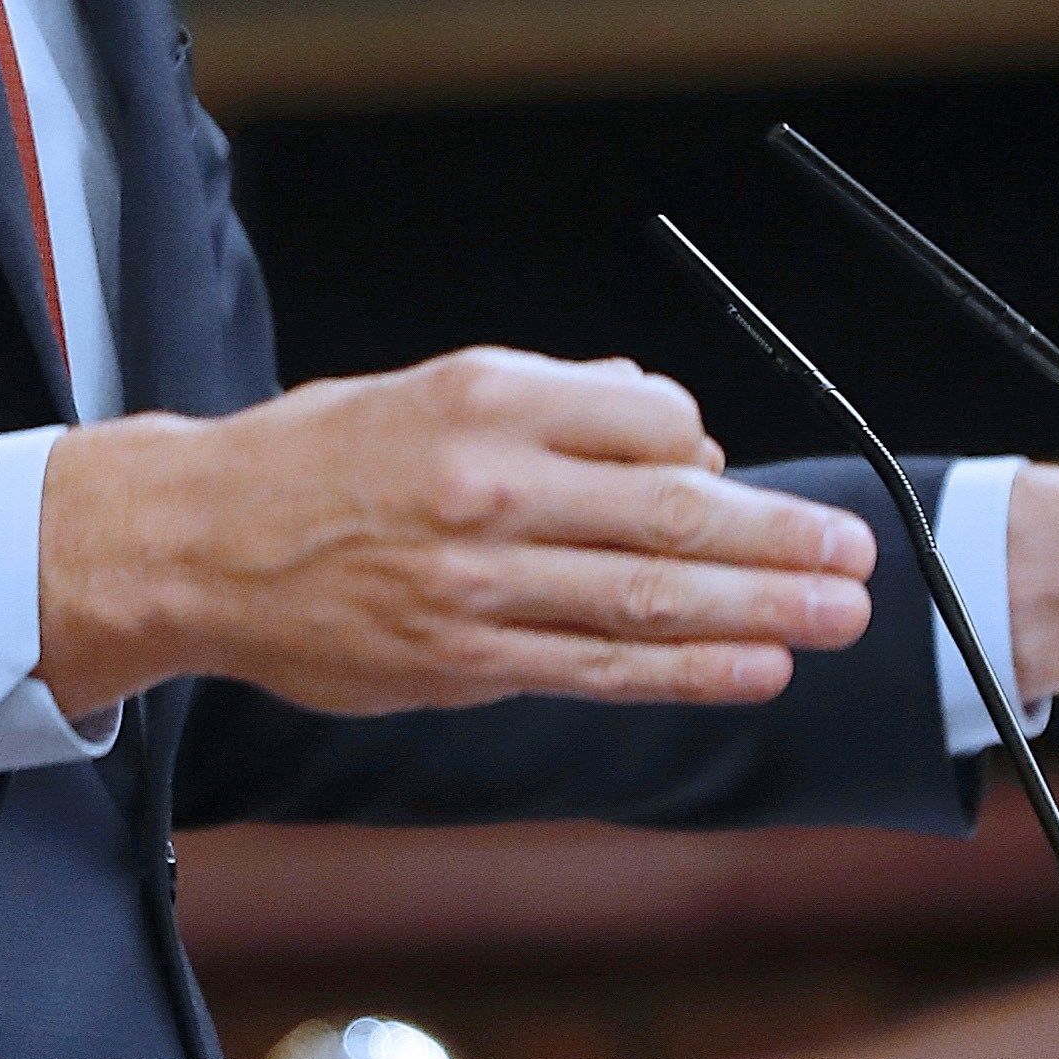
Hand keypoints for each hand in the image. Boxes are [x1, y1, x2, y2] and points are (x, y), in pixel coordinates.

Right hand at [36, 347, 876, 716]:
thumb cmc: (323, 459)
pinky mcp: (465, 658)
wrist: (200, 542)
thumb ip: (554, 403)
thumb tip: (671, 423)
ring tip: (837, 615)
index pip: (653, 419)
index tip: (736, 476)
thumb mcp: (432, 387)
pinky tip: (755, 669)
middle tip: (858, 556)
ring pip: (649, 598)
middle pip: (673, 513)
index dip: (708, 450)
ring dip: (761, 610)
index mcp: (488, 396)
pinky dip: (689, 671)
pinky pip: (600, 669)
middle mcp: (491, 485)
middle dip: (780, 540)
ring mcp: (480, 581)